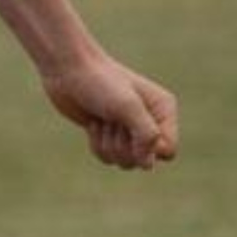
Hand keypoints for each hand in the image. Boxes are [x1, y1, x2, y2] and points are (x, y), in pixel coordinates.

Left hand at [42, 55, 178, 170]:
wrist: (69, 71)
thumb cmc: (101, 83)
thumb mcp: (127, 107)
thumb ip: (146, 135)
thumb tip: (149, 166)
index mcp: (163, 110)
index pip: (168, 151)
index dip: (148, 148)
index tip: (130, 129)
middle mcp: (150, 122)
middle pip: (144, 161)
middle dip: (123, 145)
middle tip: (112, 119)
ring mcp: (129, 130)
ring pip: (125, 162)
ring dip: (109, 143)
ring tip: (103, 119)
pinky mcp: (109, 135)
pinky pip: (108, 158)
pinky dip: (97, 144)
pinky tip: (93, 123)